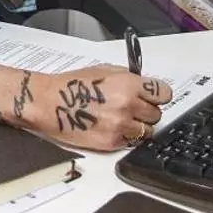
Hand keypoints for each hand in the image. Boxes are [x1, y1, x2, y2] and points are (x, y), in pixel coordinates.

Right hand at [24, 64, 172, 151]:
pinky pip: (131, 142)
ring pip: (147, 131)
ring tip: (121, 120)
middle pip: (156, 114)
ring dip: (138, 127)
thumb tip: (144, 87)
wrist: (48, 103)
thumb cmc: (71, 85)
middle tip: (132, 109)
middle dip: (146, 111)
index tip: (153, 97)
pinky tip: (111, 128)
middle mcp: (128, 105)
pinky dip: (125, 137)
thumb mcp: (104, 70)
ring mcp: (121, 126)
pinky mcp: (111, 142)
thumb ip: (129, 79)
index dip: (158, 95)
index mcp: (129, 84)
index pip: (164, 93)